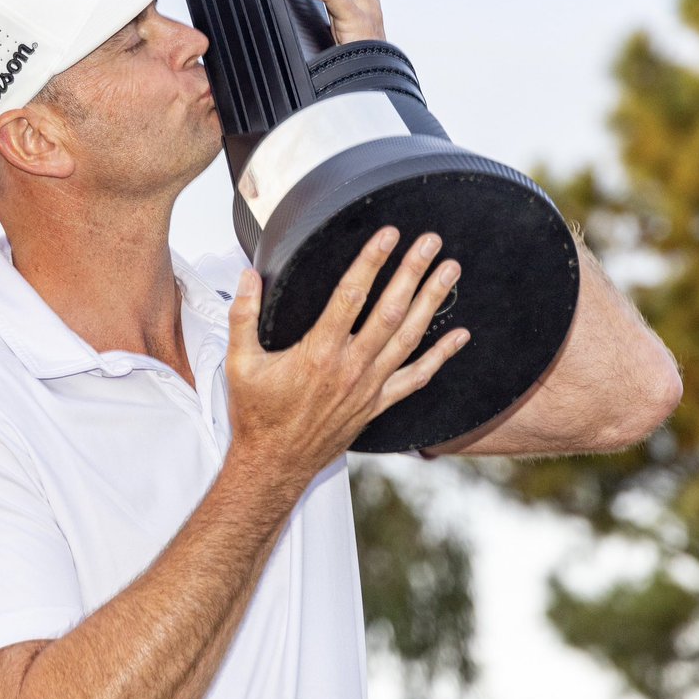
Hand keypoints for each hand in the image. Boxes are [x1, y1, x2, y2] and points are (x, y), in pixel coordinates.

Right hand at [225, 227, 469, 493]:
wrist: (275, 464)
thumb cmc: (257, 414)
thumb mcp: (239, 363)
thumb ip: (242, 316)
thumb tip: (248, 276)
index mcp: (318, 352)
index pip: (351, 296)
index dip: (371, 261)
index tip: (388, 235)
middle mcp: (350, 367)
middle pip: (389, 310)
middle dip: (412, 272)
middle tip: (431, 242)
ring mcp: (368, 387)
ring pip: (408, 338)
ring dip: (431, 302)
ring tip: (450, 271)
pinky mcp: (377, 404)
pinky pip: (415, 378)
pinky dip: (440, 357)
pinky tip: (459, 336)